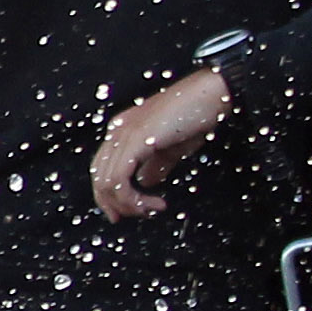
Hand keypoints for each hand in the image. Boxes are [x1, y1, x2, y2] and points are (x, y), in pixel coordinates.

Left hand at [94, 65, 233, 218]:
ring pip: (107, 183)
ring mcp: (123, 133)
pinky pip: (119, 179)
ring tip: (152, 209)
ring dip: (130, 204)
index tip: (124, 213)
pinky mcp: (135, 139)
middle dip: (116, 204)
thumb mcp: (171, 147)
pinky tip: (152, 203)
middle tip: (139, 215)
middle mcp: (117, 130)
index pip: (102, 169)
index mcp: (121, 130)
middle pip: (99, 178)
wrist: (212, 95)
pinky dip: (132, 198)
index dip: (108, 195)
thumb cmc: (196, 115)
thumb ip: (155, 165)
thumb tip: (145, 183)